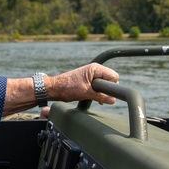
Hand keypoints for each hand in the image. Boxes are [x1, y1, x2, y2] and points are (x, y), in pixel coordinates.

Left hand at [3, 63, 118, 114]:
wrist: (54, 88)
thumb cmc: (67, 88)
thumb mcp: (86, 93)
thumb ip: (101, 96)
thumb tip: (113, 100)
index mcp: (95, 69)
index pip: (113, 76)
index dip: (113, 86)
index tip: (109, 95)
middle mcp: (94, 70)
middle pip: (110, 79)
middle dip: (108, 90)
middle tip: (103, 98)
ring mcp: (90, 75)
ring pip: (104, 83)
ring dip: (103, 92)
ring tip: (98, 99)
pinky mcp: (87, 80)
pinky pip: (98, 85)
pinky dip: (98, 92)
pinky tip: (96, 99)